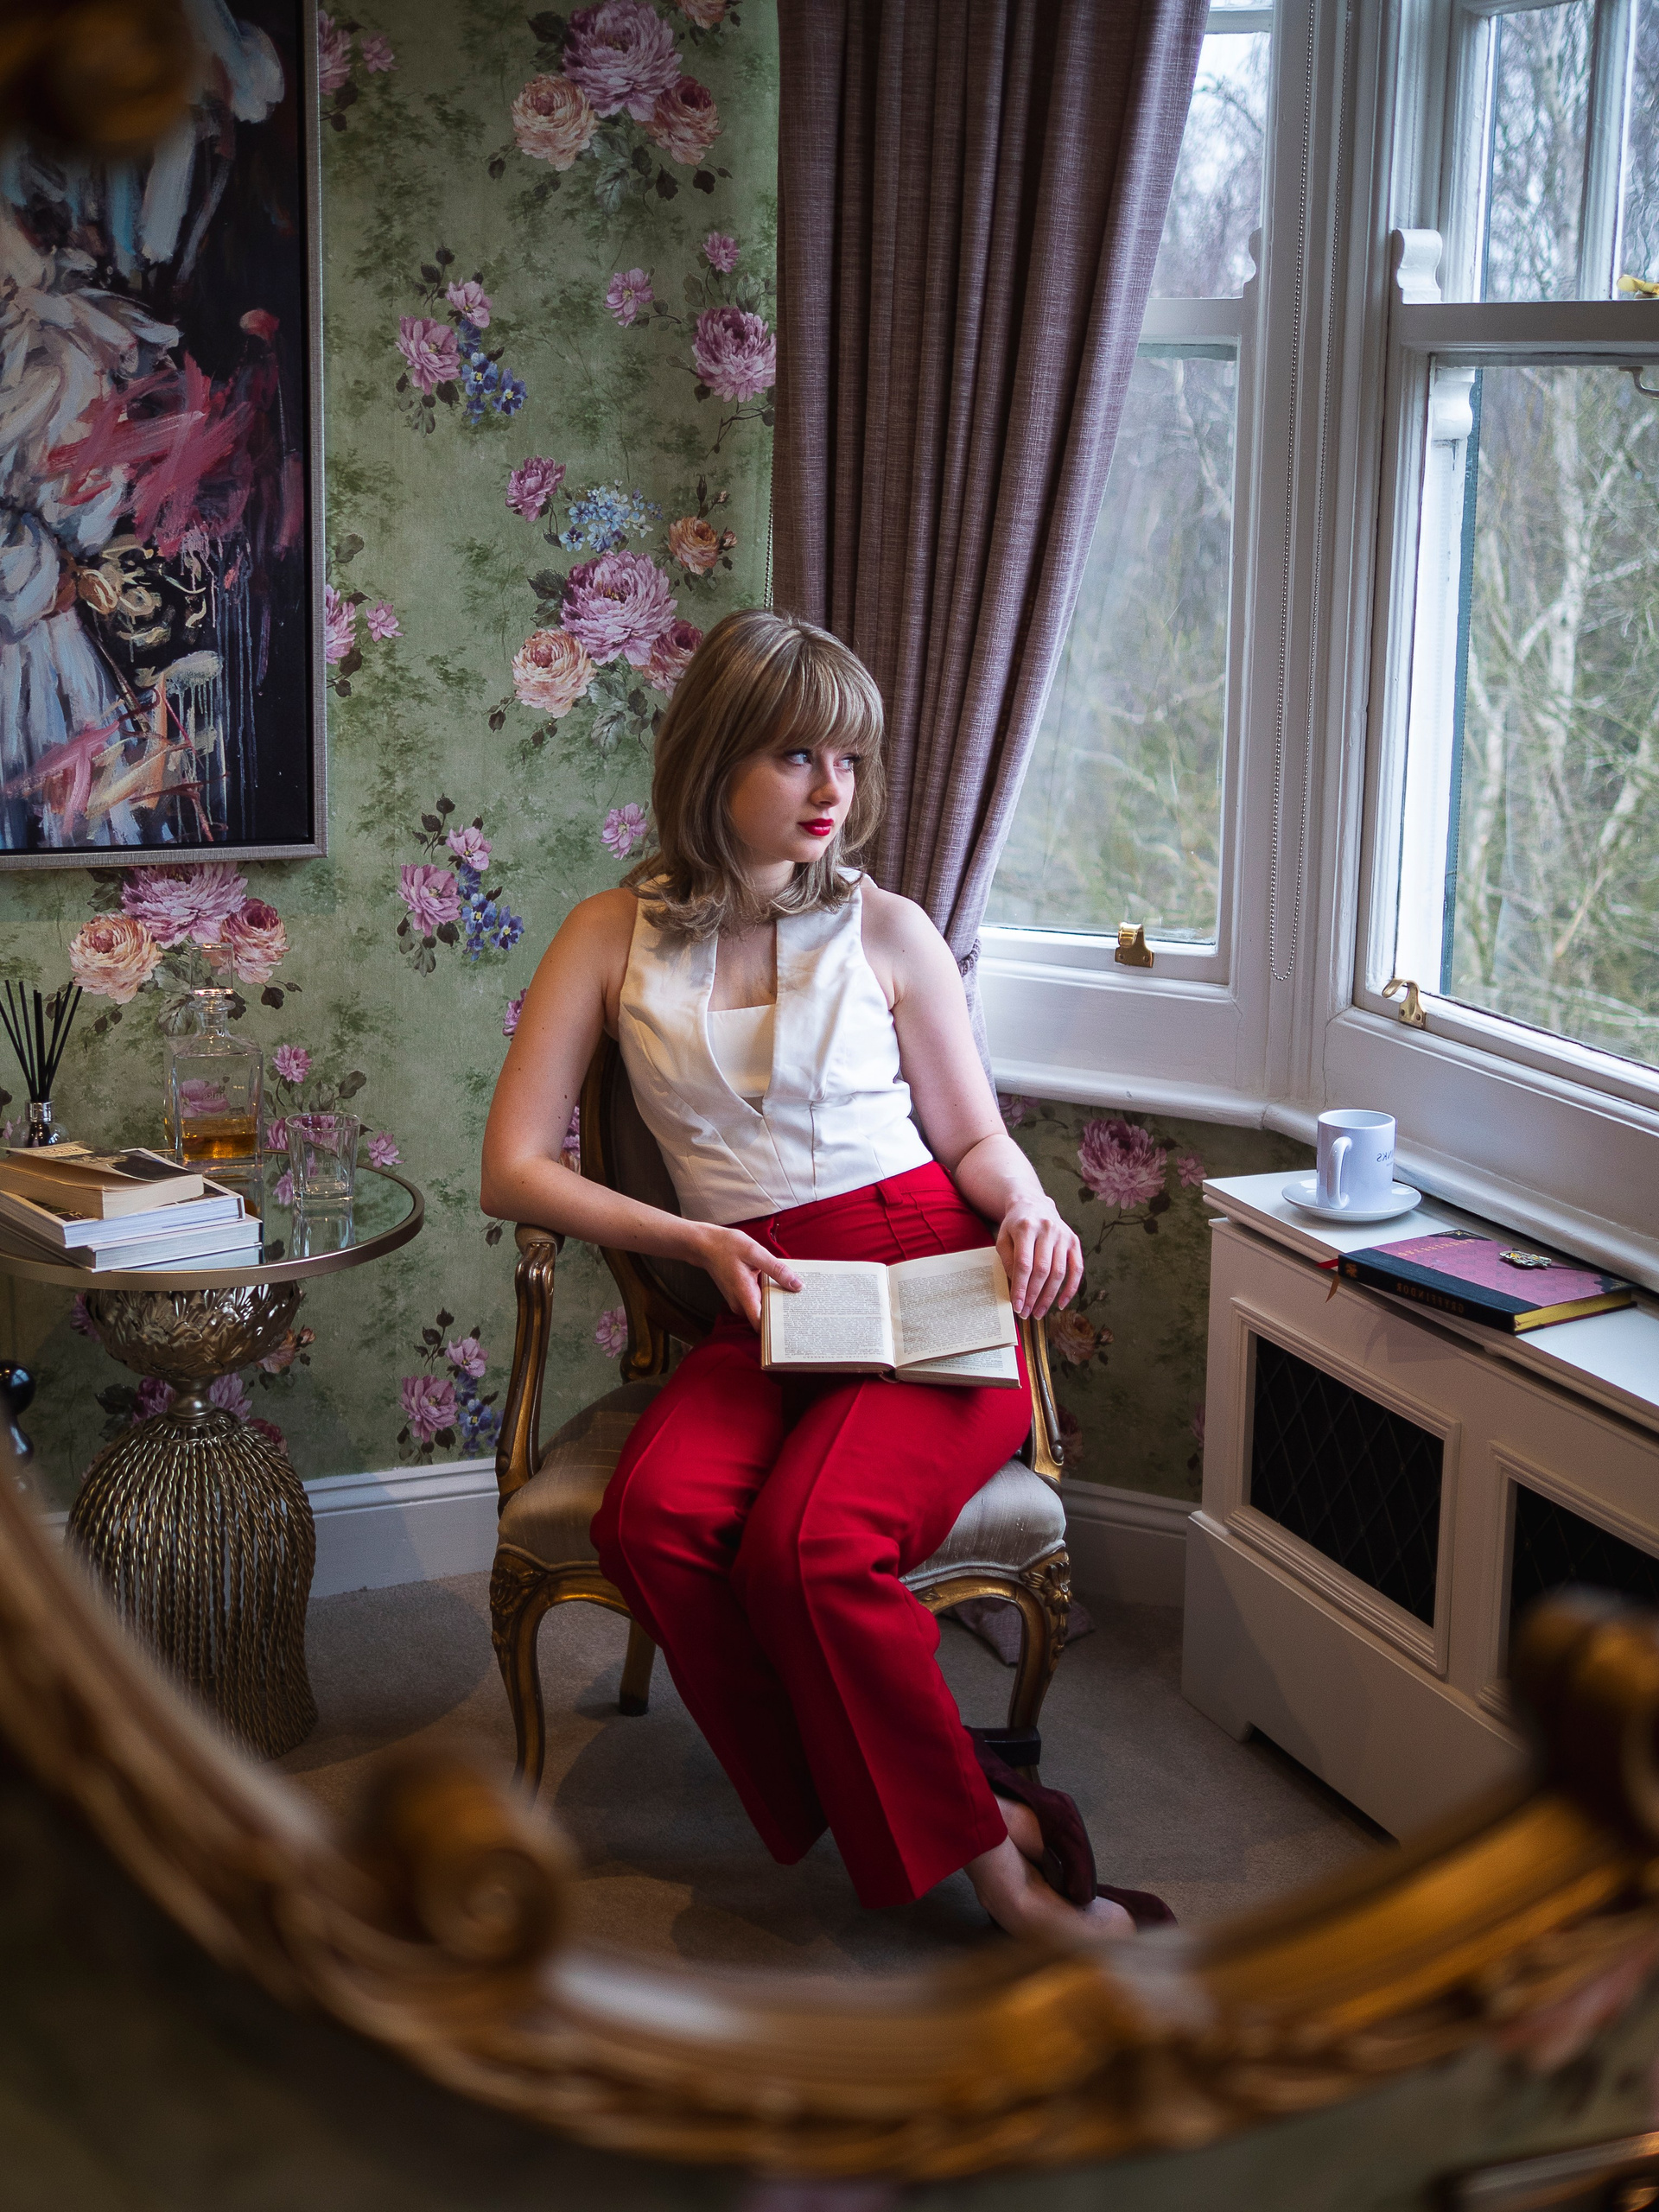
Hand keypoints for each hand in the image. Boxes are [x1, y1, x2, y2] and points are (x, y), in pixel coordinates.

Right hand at [692, 1224, 802, 1330]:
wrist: (705, 1245)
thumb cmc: (727, 1246)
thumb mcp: (755, 1252)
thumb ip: (777, 1269)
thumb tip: (798, 1285)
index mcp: (745, 1295)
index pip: (762, 1325)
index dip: (778, 1326)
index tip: (795, 1320)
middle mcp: (740, 1304)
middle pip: (765, 1318)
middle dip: (782, 1311)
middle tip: (802, 1302)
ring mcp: (738, 1302)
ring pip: (762, 1309)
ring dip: (776, 1301)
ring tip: (794, 1292)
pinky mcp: (739, 1297)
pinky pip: (757, 1301)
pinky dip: (768, 1294)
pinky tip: (779, 1283)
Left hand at [995, 1199, 1081, 1320]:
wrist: (1034, 1205)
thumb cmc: (1015, 1225)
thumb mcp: (1003, 1238)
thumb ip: (1007, 1261)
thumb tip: (1017, 1287)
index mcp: (1026, 1227)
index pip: (1024, 1264)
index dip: (1021, 1288)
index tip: (1017, 1306)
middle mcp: (1048, 1230)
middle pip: (1043, 1270)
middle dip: (1034, 1295)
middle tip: (1027, 1313)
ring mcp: (1063, 1235)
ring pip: (1059, 1272)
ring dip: (1050, 1296)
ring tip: (1039, 1312)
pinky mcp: (1074, 1241)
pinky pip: (1077, 1269)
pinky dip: (1071, 1289)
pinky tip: (1061, 1303)